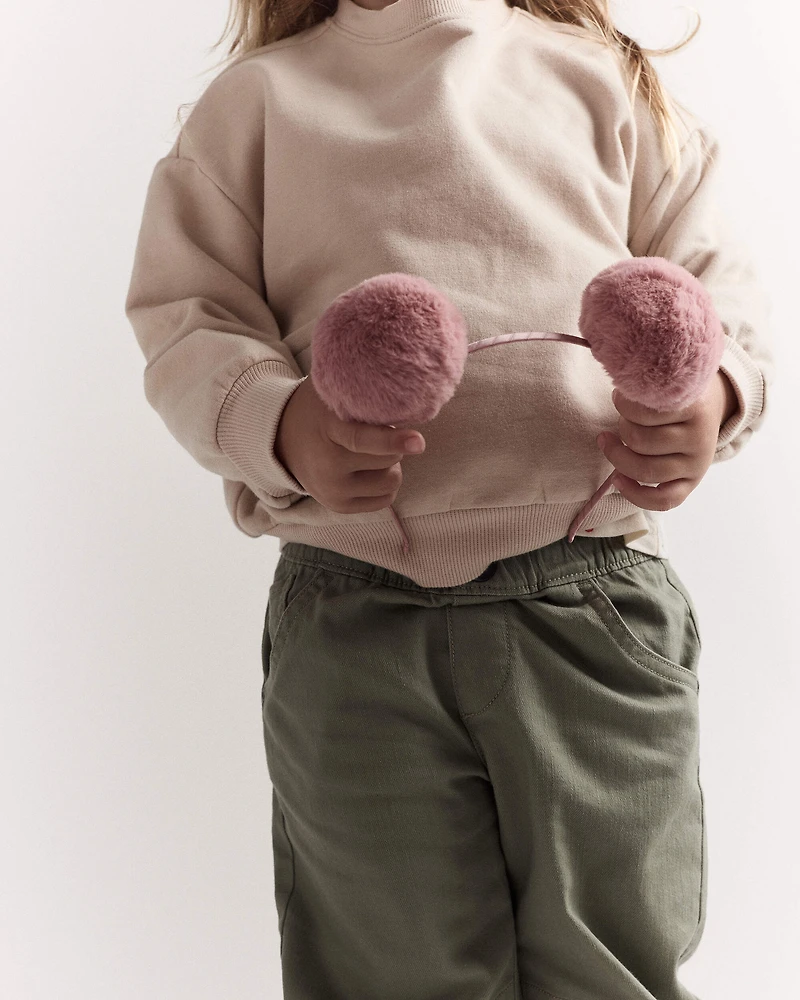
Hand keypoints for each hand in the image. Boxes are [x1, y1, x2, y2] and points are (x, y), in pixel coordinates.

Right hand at [275, 375, 425, 513]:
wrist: (282, 439)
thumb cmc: (320, 410)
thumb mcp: (334, 392)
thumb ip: (365, 394)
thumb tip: (407, 393)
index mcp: (328, 431)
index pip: (362, 440)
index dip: (393, 440)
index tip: (418, 442)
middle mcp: (328, 466)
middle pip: (389, 459)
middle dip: (393, 444)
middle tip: (376, 433)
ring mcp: (333, 490)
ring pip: (392, 480)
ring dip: (390, 465)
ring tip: (371, 452)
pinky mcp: (339, 507)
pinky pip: (385, 499)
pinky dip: (384, 483)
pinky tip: (368, 470)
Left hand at [595, 370, 737, 511]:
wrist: (711, 405)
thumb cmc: (678, 394)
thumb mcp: (669, 383)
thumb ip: (647, 389)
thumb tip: (618, 398)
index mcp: (694, 407)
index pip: (644, 411)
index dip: (623, 405)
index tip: (619, 398)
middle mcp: (699, 438)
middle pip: (639, 441)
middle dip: (621, 430)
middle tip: (622, 420)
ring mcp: (697, 464)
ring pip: (645, 470)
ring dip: (619, 457)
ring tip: (613, 443)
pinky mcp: (692, 482)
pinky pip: (663, 501)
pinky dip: (635, 494)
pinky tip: (617, 480)